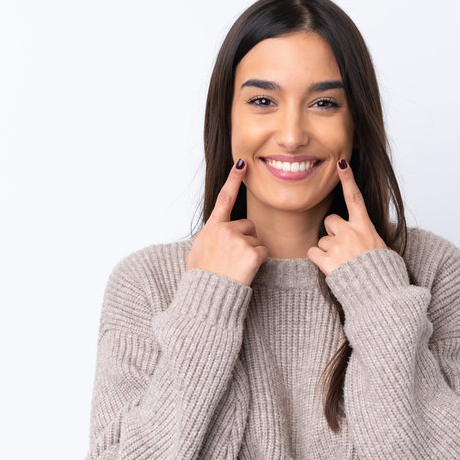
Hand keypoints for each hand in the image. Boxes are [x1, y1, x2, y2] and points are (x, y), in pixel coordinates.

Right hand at [186, 159, 268, 286]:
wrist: (207, 296)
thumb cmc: (202, 278)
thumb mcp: (197, 251)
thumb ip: (209, 237)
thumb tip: (215, 235)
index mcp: (212, 228)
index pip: (224, 198)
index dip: (233, 179)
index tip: (242, 163)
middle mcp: (225, 230)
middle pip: (247, 225)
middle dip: (245, 239)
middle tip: (232, 258)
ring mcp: (238, 241)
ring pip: (255, 240)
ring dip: (250, 252)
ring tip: (235, 266)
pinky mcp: (251, 253)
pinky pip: (262, 253)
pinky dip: (257, 263)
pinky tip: (244, 271)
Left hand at [307, 159, 386, 276]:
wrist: (380, 294)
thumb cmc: (383, 273)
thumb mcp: (382, 248)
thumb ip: (368, 237)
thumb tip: (363, 236)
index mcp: (366, 227)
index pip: (355, 198)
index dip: (348, 179)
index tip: (341, 163)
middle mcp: (351, 232)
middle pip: (330, 221)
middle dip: (332, 233)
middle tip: (344, 249)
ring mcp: (338, 246)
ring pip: (322, 240)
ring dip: (327, 251)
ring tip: (342, 264)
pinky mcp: (327, 261)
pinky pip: (313, 253)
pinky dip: (318, 260)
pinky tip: (331, 268)